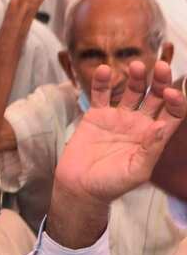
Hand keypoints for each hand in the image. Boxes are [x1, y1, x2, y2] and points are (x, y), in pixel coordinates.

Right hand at [55, 60, 186, 204]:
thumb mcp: (136, 171)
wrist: (79, 188)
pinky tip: (103, 70)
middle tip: (159, 67)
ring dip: (136, 77)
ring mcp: (117, 117)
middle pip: (155, 96)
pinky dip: (101, 81)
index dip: (176, 100)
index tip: (170, 92)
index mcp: (153, 136)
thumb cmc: (110, 185)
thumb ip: (151, 149)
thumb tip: (162, 124)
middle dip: (160, 81)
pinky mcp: (96, 115)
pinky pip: (100, 94)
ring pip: (132, 91)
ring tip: (135, 66)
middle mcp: (139, 123)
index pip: (173, 112)